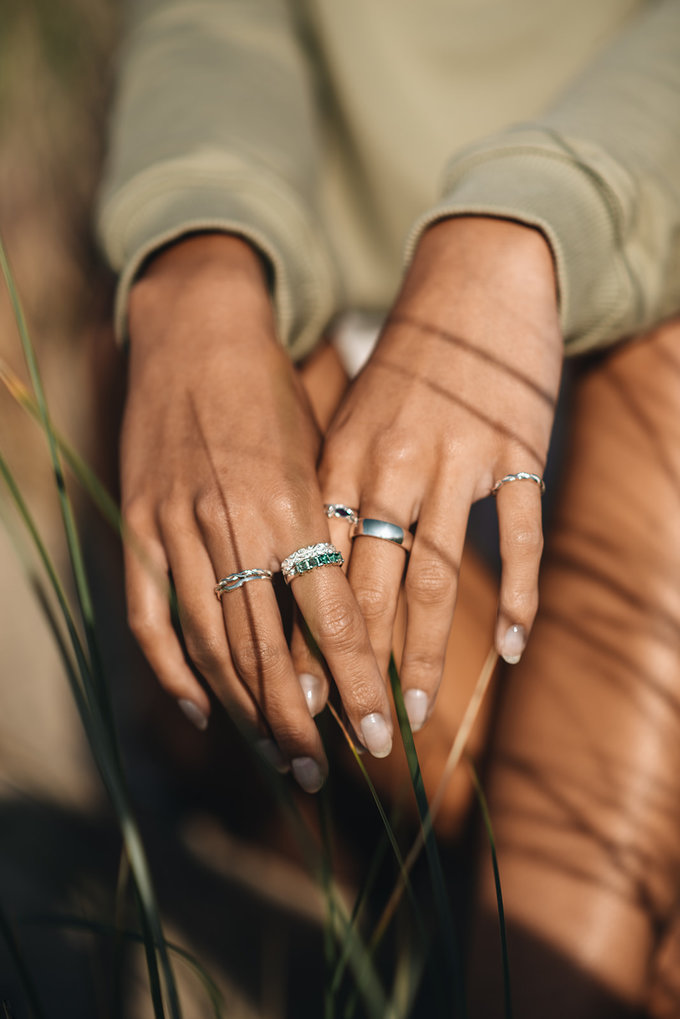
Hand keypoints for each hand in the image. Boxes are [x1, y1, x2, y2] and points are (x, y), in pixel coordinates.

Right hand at [120, 234, 391, 791]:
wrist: (197, 328)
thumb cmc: (275, 393)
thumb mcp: (318, 452)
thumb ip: (334, 529)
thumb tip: (359, 615)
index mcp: (294, 501)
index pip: (330, 618)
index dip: (358, 683)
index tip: (384, 735)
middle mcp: (234, 521)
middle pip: (269, 647)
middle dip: (303, 719)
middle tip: (327, 773)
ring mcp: (177, 526)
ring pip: (212, 641)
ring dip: (246, 708)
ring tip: (278, 755)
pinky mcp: (138, 525)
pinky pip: (151, 615)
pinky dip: (173, 670)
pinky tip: (201, 712)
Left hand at [311, 216, 562, 731]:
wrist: (476, 276)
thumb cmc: (407, 360)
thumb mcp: (350, 416)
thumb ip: (332, 487)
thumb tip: (310, 571)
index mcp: (338, 456)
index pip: (314, 567)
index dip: (305, 638)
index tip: (299, 702)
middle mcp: (389, 463)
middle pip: (370, 588)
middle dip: (362, 670)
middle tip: (360, 736)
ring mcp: (456, 459)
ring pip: (436, 577)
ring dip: (426, 653)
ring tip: (419, 711)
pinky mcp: (517, 452)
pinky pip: (518, 538)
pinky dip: (519, 595)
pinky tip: (518, 644)